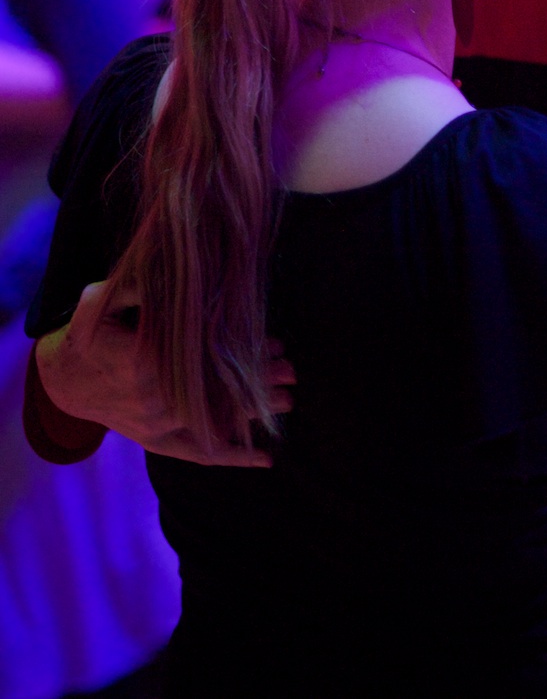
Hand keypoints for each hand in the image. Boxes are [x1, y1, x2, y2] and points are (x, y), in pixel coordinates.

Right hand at [34, 280, 295, 466]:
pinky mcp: (157, 441)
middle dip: (257, 382)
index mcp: (142, 365)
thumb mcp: (97, 303)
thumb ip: (127, 287)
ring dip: (254, 413)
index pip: (205, 361)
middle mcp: (152, 402)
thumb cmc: (88, 334)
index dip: (242, 353)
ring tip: (290, 399)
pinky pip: (198, 454)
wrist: (66, 380)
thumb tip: (160, 275)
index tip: (273, 343)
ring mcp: (156, 426)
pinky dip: (234, 457)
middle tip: (291, 369)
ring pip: (215, 422)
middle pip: (217, 392)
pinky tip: (266, 458)